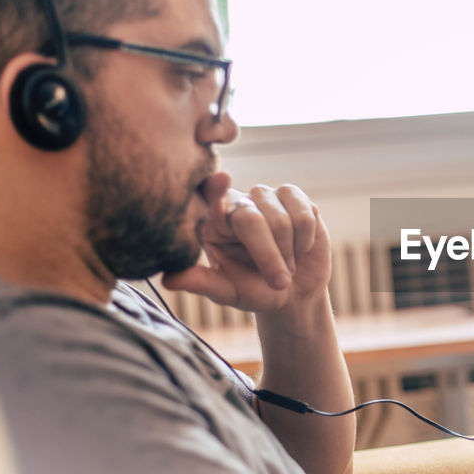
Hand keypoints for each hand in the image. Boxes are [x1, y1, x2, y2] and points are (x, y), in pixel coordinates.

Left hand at [162, 175, 331, 313]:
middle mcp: (238, 202)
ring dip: (289, 252)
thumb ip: (201, 282)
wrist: (294, 292)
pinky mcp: (295, 197)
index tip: (221, 180)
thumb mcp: (226, 291)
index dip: (215, 190)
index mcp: (212, 221)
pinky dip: (306, 240)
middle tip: (278, 282)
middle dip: (269, 257)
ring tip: (286, 264)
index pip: (209, 199)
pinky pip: (305, 216)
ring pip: (283, 220)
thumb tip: (168, 281)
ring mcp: (266, 197)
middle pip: (252, 219)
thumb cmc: (254, 291)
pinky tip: (300, 247)